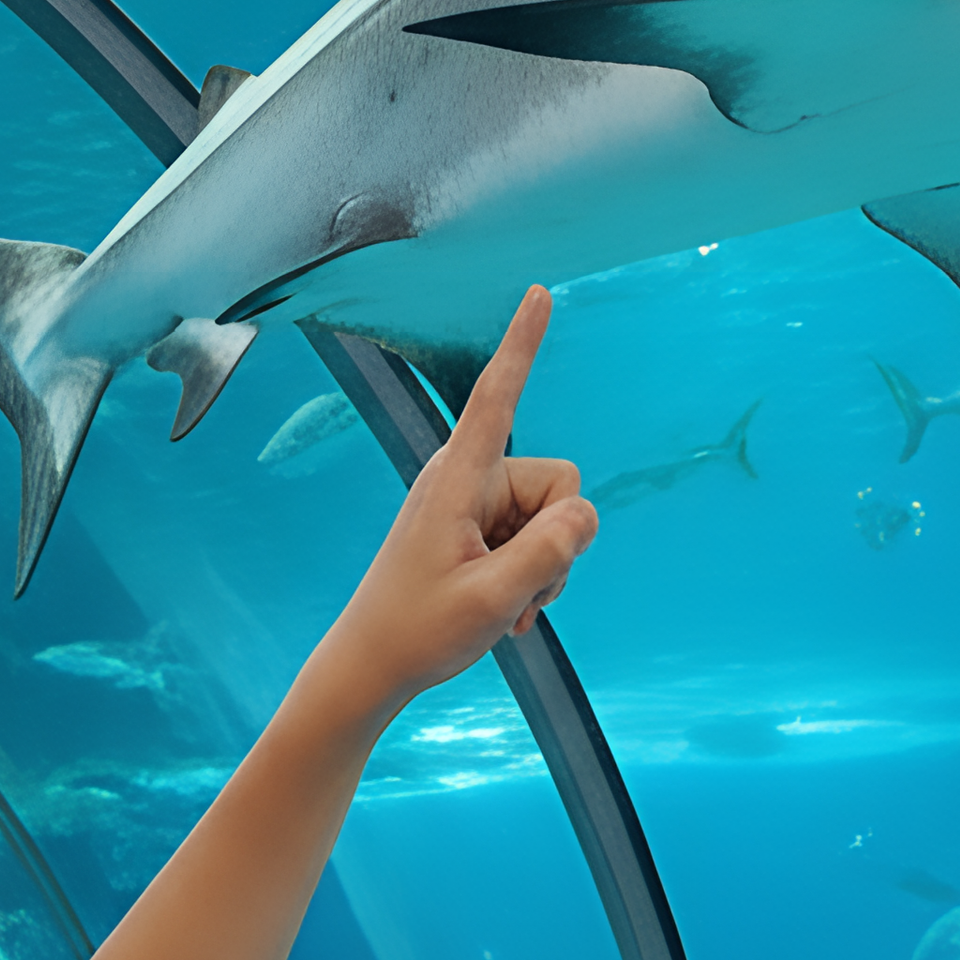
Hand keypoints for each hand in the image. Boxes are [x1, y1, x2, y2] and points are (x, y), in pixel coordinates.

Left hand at [310, 290, 596, 719]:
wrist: (374, 665)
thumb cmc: (420, 630)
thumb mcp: (494, 599)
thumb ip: (548, 553)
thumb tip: (584, 515)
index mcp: (459, 479)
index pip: (497, 397)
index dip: (522, 345)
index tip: (537, 294)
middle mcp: (468, 479)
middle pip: (560, 486)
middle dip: (556, 542)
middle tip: (515, 592)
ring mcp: (473, 504)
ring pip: (554, 518)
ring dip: (542, 568)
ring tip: (504, 604)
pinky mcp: (477, 527)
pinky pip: (536, 538)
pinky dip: (530, 576)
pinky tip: (504, 609)